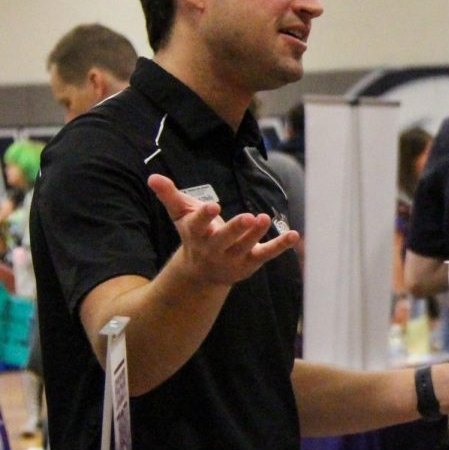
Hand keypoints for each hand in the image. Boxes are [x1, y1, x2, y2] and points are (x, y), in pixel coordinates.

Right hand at [148, 174, 298, 285]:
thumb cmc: (195, 235)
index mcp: (197, 234)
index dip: (204, 216)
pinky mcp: (251, 262)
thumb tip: (153, 177)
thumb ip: (169, 196)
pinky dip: (281, 245)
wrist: (202, 272)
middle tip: (248, 216)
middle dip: (236, 228)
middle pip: (225, 239)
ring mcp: (234, 257)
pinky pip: (267, 253)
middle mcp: (214, 248)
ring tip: (264, 217)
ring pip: (246, 246)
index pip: (198, 225)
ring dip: (256, 233)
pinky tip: (295, 235)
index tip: (212, 206)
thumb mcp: (181, 215)